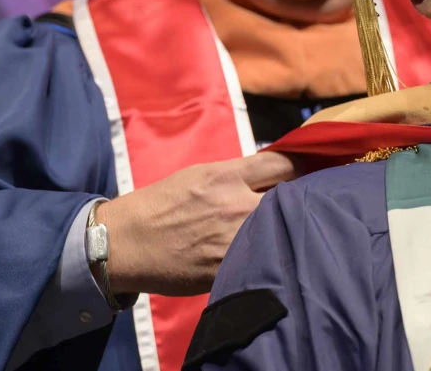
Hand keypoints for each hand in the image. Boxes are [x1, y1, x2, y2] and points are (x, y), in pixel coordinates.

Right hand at [95, 151, 295, 296]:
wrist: (124, 244)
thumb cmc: (161, 205)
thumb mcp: (198, 176)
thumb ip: (238, 174)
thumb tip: (272, 176)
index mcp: (227, 175)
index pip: (286, 163)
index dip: (301, 168)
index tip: (306, 174)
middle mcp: (236, 204)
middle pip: (293, 196)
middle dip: (302, 198)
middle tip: (306, 203)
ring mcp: (235, 239)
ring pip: (283, 228)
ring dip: (289, 228)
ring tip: (290, 230)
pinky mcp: (229, 268)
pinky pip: (263, 257)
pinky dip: (270, 254)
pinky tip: (271, 255)